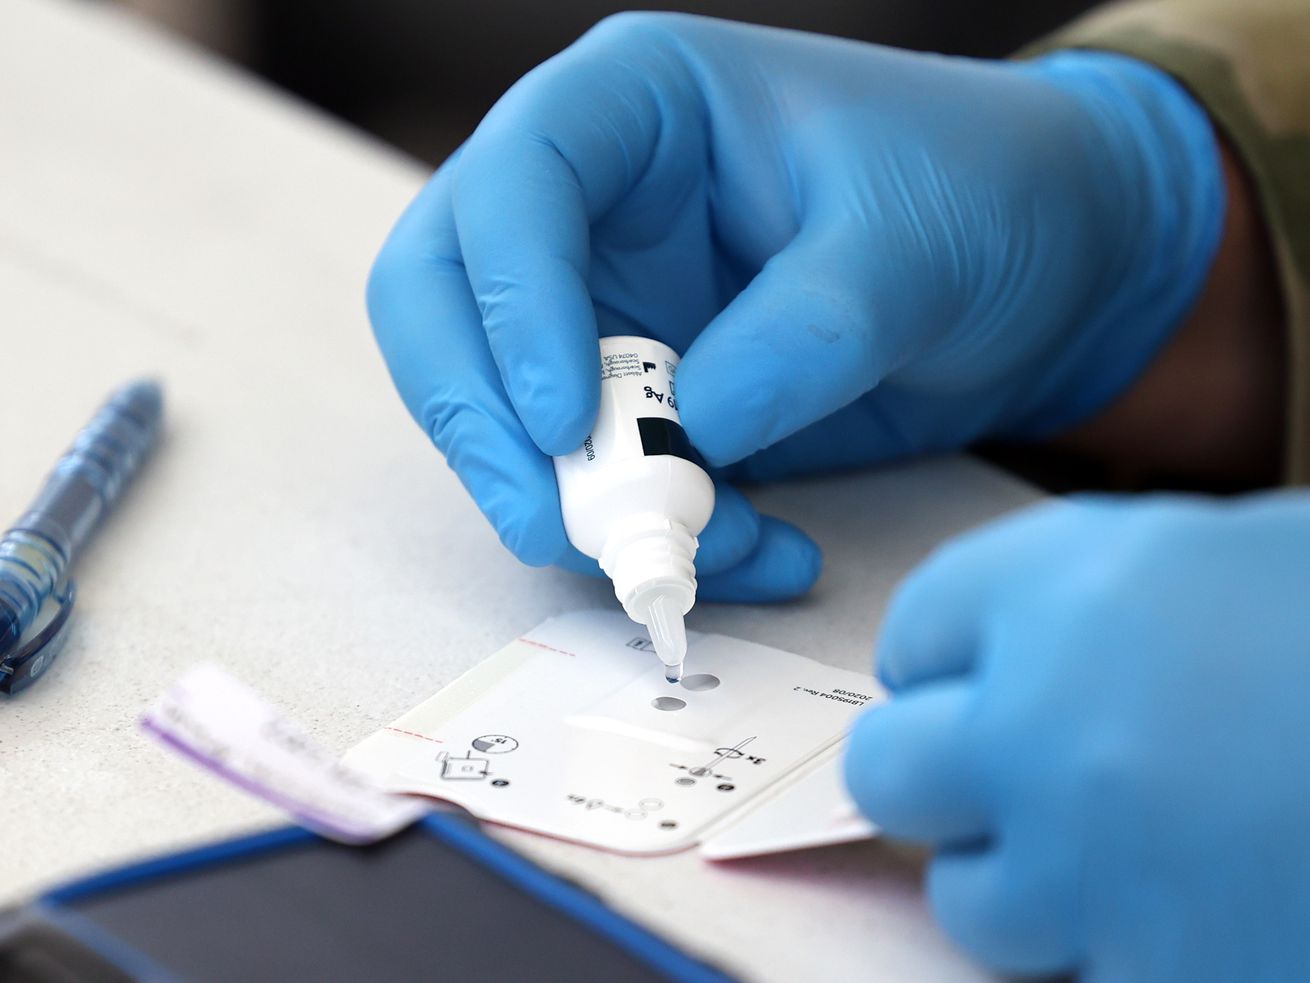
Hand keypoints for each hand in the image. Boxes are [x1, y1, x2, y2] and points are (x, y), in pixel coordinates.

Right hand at [367, 13, 1223, 599]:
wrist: (1045, 263)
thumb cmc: (982, 193)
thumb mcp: (909, 246)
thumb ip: (803, 335)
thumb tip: (696, 436)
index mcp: (636, 110)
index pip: (513, 188)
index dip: (510, 306)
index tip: (565, 420)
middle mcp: (592, 205)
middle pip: (446, 303)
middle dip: (484, 423)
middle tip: (554, 525)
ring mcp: (609, 304)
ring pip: (508, 410)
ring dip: (578, 501)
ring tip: (704, 552)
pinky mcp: (644, 395)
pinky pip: (601, 475)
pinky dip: (657, 532)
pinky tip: (760, 551)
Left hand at [845, 494, 1309, 979]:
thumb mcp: (1231, 561)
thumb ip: (1093, 606)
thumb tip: (998, 671)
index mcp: (1070, 590)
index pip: (916, 634)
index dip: (948, 660)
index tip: (981, 677)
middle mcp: (1048, 726)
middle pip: (891, 768)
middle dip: (942, 774)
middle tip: (1020, 774)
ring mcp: (1098, 875)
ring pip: (973, 902)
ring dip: (1027, 885)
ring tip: (1131, 855)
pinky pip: (1085, 979)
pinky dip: (1127, 952)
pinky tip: (1208, 904)